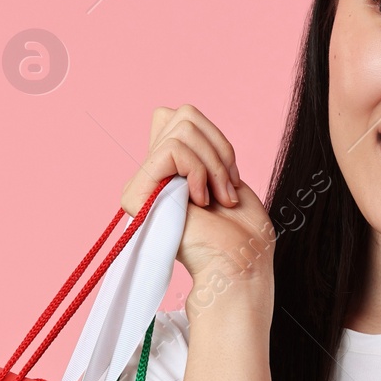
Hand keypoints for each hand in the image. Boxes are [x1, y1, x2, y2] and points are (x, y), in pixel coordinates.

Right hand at [121, 105, 275, 289]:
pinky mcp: (137, 196)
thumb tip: (174, 113)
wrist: (239, 268)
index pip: (176, 116)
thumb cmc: (242, 234)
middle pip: (181, 114)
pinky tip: (201, 201)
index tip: (229, 176)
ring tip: (218, 199)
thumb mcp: (225, 176)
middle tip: (227, 189)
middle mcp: (151, 177)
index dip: (212, 137)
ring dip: (213, 164)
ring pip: (180, 128)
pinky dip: (199, 170)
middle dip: (218, 148)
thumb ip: (199, 147)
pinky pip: (172, 149)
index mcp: (170, 173)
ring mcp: (142, 186)